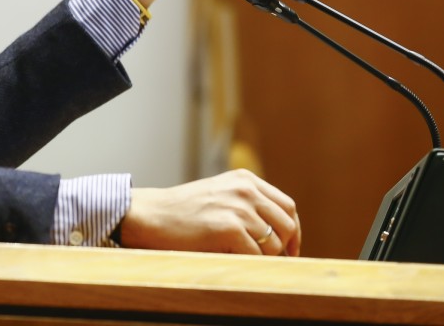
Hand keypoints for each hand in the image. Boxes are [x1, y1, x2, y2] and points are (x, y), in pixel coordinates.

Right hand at [118, 169, 301, 255]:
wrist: (151, 215)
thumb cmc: (182, 212)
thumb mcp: (220, 195)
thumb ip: (248, 204)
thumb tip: (281, 234)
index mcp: (245, 179)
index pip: (287, 207)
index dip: (292, 232)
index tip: (289, 250)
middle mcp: (245, 190)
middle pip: (287, 225)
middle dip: (283, 248)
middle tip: (271, 263)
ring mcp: (238, 208)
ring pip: (273, 244)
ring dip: (262, 258)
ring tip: (240, 258)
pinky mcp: (229, 228)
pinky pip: (256, 256)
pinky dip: (247, 263)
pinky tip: (229, 259)